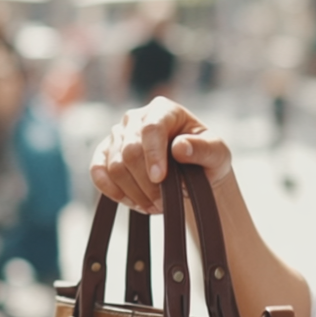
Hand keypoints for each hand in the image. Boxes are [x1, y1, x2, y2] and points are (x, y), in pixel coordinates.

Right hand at [90, 96, 232, 212]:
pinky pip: (98, 172)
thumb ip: (203, 148)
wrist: (194, 171)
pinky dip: (113, 191)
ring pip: (115, 166)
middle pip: (130, 151)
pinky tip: (132, 202)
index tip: (160, 179)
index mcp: (163, 110)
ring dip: (134, 192)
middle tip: (163, 202)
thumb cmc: (207, 157)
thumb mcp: (217, 153)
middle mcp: (136, 118)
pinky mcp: (105, 153)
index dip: (153, 155)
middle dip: (146, 182)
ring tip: (155, 206)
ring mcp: (118, 135)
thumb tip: (179, 148)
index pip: (151, 129)